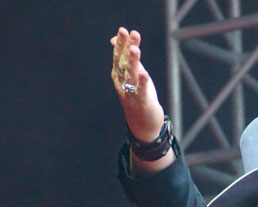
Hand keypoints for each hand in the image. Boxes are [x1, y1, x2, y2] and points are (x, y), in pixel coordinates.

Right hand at [111, 27, 166, 145]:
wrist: (142, 125)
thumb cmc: (137, 96)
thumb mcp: (131, 74)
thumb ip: (126, 57)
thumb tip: (114, 38)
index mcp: (120, 75)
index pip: (120, 56)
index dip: (121, 43)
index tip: (123, 30)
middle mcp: (122, 83)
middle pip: (124, 63)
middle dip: (126, 48)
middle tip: (128, 33)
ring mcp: (131, 93)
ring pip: (131, 76)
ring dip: (133, 62)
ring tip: (135, 49)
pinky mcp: (142, 103)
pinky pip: (141, 92)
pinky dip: (142, 83)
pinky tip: (144, 74)